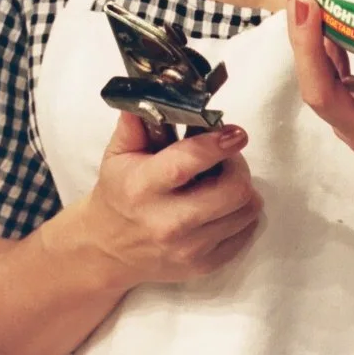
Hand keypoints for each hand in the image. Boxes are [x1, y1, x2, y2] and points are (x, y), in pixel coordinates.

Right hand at [83, 113, 263, 287]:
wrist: (107, 249)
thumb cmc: (119, 192)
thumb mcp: (118, 153)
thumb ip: (138, 120)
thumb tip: (159, 88)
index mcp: (143, 187)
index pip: (188, 163)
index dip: (218, 144)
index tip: (235, 132)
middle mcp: (167, 222)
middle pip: (231, 191)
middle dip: (237, 166)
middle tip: (227, 157)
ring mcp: (188, 249)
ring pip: (245, 211)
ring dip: (243, 189)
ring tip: (224, 180)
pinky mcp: (203, 266)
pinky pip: (245, 234)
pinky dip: (242, 215)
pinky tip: (223, 205)